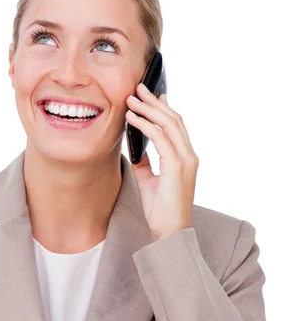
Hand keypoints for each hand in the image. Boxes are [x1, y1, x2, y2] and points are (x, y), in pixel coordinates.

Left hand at [125, 83, 198, 240]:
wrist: (170, 232)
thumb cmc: (161, 210)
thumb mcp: (149, 180)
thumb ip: (144, 162)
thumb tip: (133, 147)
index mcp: (186, 158)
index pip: (176, 126)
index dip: (163, 108)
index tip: (150, 96)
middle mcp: (189, 155)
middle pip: (173, 119)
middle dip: (154, 101)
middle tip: (138, 88)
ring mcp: (186, 160)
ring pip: (168, 124)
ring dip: (148, 109)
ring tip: (131, 99)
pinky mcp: (177, 167)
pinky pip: (160, 138)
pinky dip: (145, 125)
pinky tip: (132, 118)